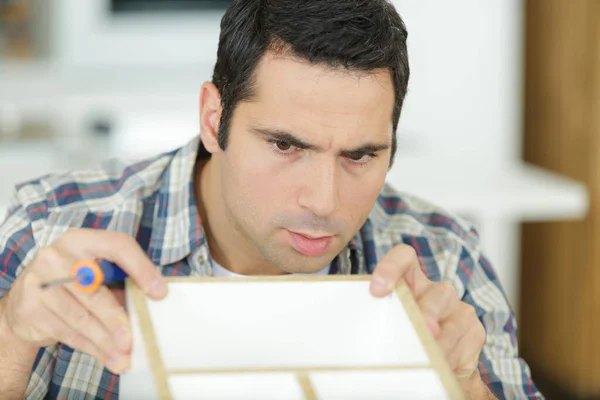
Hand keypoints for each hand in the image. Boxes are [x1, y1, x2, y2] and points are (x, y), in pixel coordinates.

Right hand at [0, 229, 167, 373]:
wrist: (23, 299)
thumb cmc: (72, 283)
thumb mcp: (94, 273)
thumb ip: (120, 281)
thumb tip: (152, 301)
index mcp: (81, 240)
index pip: (117, 246)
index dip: (141, 268)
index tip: (159, 292)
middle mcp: (56, 256)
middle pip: (93, 290)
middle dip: (115, 319)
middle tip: (131, 341)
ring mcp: (39, 282)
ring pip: (80, 318)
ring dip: (104, 341)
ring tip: (123, 357)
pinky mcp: (30, 308)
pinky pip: (67, 332)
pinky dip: (91, 347)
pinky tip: (107, 357)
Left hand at [369, 244, 485, 387]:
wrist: (438, 361)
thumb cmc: (404, 336)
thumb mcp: (389, 323)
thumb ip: (379, 317)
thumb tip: (357, 330)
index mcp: (411, 280)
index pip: (404, 257)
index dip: (391, 267)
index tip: (376, 290)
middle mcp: (437, 290)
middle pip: (437, 293)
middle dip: (427, 314)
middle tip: (422, 330)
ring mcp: (459, 309)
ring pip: (453, 323)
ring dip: (438, 345)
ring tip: (427, 360)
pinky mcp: (474, 331)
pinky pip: (463, 344)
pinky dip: (448, 359)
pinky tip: (439, 366)